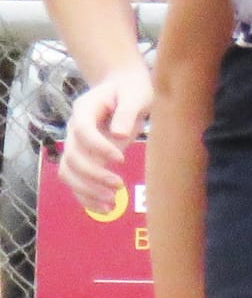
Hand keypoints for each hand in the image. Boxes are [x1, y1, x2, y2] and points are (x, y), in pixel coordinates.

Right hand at [58, 63, 151, 212]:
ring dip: (86, 190)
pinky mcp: (85, 158)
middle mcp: (74, 129)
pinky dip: (86, 197)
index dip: (98, 146)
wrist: (122, 88)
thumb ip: (128, 111)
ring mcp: (76, 145)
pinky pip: (76, 180)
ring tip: (111, 204)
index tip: (120, 158)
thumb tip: (120, 135)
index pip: (83, 131)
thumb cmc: (131, 89)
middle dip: (93, 174)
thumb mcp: (136, 93)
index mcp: (84, 110)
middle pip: (72, 156)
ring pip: (69, 172)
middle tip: (119, 185)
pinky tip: (105, 209)